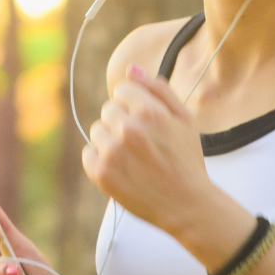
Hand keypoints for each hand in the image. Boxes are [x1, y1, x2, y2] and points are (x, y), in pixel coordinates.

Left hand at [82, 64, 214, 235]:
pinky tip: (122, 169)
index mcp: (149, 111)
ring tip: (133, 158)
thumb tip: (131, 69)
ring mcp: (112, 153)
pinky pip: (88, 154)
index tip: (146, 122)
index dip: (134, 105)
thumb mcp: (184, 119)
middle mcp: (128, 129)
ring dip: (110, 140)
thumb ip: (158, 89)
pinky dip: (100, 160)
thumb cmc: (187, 160)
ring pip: (97, 131)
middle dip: (122, 122)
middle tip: (142, 143)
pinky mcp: (101, 174)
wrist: (186, 205)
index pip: (121, 90)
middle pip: (108, 110)